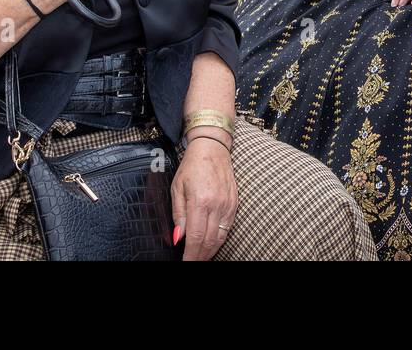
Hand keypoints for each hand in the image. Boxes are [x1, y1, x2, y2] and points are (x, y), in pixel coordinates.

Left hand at [172, 135, 237, 260]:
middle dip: (199, 257)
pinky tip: (212, 245)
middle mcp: (216, 205)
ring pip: (220, 237)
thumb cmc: (192, 166)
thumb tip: (178, 238)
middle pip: (209, 241)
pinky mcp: (234, 204)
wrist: (212, 148)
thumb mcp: (177, 187)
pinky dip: (219, 240)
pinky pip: (227, 228)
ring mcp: (227, 205)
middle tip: (191, 263)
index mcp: (200, 201)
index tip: (185, 263)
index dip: (190, 254)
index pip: (196, 237)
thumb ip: (178, 214)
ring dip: (210, 252)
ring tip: (200, 258)